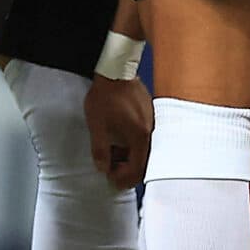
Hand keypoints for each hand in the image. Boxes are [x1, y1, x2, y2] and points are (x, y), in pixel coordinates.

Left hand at [84, 73, 153, 188]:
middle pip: (144, 161)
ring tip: (112, 152)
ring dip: (129, 156)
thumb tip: (103, 168)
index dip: (124, 178)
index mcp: (140, 136)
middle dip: (127, 169)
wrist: (115, 71)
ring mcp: (152, 122)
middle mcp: (151, 131)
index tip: (111, 178)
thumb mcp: (97, 126)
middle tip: (111, 168)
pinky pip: (144, 137)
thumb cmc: (106, 96)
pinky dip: (133, 144)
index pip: (138, 169)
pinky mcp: (149, 114)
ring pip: (144, 149)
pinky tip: (119, 138)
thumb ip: (100, 150)